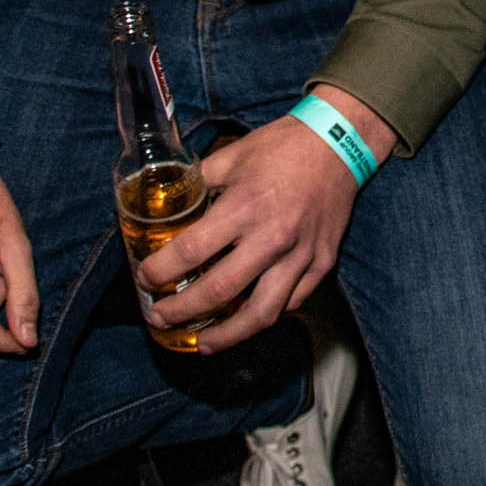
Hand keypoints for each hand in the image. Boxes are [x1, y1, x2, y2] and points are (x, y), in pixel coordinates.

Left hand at [137, 86, 394, 353]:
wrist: (340, 142)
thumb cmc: (282, 146)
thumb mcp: (232, 156)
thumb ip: (199, 182)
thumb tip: (169, 204)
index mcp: (244, 206)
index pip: (190, 252)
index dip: (159, 271)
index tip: (145, 279)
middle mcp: (272, 238)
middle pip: (218, 292)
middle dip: (180, 311)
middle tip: (160, 317)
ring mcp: (301, 256)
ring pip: (260, 313)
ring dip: (226, 335)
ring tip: (203, 343)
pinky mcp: (322, 264)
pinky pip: (291, 302)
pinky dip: (266, 315)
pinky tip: (246, 318)